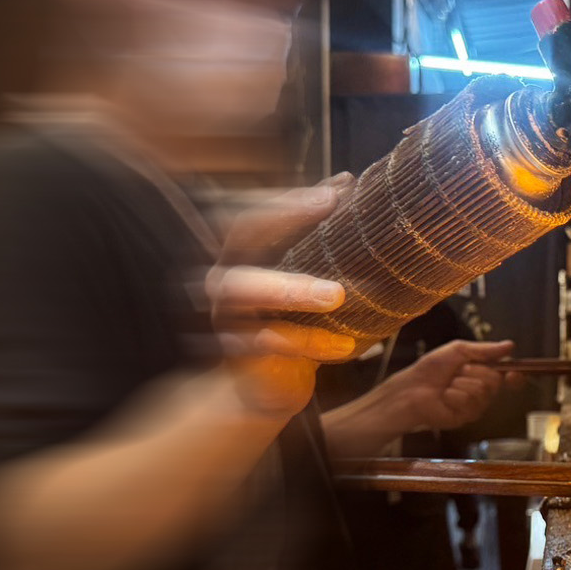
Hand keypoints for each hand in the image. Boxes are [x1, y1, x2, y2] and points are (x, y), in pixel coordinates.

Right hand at [207, 175, 357, 417]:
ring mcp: (223, 315)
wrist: (263, 387)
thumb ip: (314, 231)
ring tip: (337, 294)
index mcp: (237, 254)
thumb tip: (347, 182)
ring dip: (293, 289)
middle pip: (239, 236)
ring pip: (245, 292)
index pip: (252, 212)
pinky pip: (266, 345)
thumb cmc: (286, 319)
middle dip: (284, 217)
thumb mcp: (301, 272)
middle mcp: (223, 277)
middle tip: (329, 208)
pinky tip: (344, 346)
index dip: (289, 197)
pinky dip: (308, 343)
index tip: (338, 189)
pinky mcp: (233, 355)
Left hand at [382, 340, 521, 432]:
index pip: (506, 376)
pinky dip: (454, 395)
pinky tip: (444, 397)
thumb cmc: (431, 369)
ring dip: (461, 383)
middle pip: (494, 381)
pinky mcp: (465, 417)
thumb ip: (485, 350)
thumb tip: (510, 345)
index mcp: (481, 374)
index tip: (514, 373)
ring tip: (447, 385)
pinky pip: (469, 402)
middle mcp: (481, 392)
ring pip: (482, 391)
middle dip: (474, 371)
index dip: (514, 376)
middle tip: (457, 371)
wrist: (411, 388)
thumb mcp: (459, 351)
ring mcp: (474, 406)